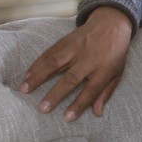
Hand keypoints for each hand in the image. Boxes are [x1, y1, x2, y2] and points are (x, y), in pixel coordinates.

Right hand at [20, 6, 132, 121]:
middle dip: (55, 94)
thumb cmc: (115, 53)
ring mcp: (76, 49)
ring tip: (24, 89)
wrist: (111, 24)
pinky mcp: (66, 41)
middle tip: (42, 108)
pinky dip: (37, 64)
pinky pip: (49, 53)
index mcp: (104, 69)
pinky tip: (27, 74)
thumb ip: (105, 93)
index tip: (67, 117)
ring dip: (38, 76)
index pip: (91, 90)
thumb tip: (97, 113)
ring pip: (55, 63)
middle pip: (71, 78)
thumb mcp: (116, 73)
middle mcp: (89, 59)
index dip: (79, 104)